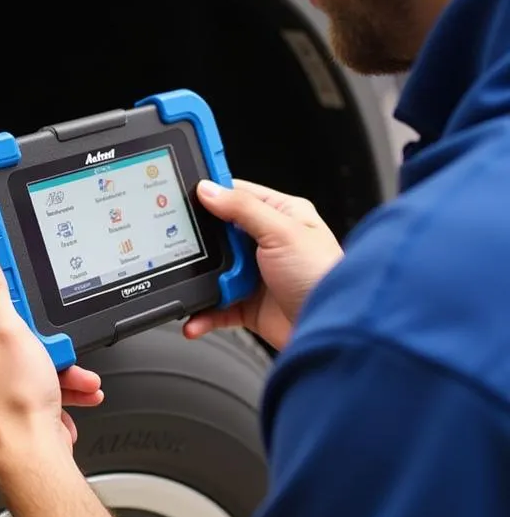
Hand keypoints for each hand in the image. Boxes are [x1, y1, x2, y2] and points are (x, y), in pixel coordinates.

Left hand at [0, 243, 103, 468]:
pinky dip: (49, 386)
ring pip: (15, 361)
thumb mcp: (10, 332)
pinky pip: (24, 388)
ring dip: (49, 361)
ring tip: (71, 369)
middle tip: (46, 330)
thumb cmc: (17, 406)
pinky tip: (73, 391)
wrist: (34, 463)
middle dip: (31, 329)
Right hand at [183, 179, 342, 349]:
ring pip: (214, 271)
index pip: (237, 193)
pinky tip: (196, 317)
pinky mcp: (248, 305)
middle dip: (200, 242)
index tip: (184, 184)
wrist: (331, 332)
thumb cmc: (323, 277)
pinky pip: (216, 305)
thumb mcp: (283, 232)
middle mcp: (267, 243)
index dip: (212, 189)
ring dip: (200, 280)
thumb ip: (243, 209)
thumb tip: (209, 190)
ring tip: (193, 283)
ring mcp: (256, 274)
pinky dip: (203, 312)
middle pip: (218, 233)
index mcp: (280, 215)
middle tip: (185, 244)